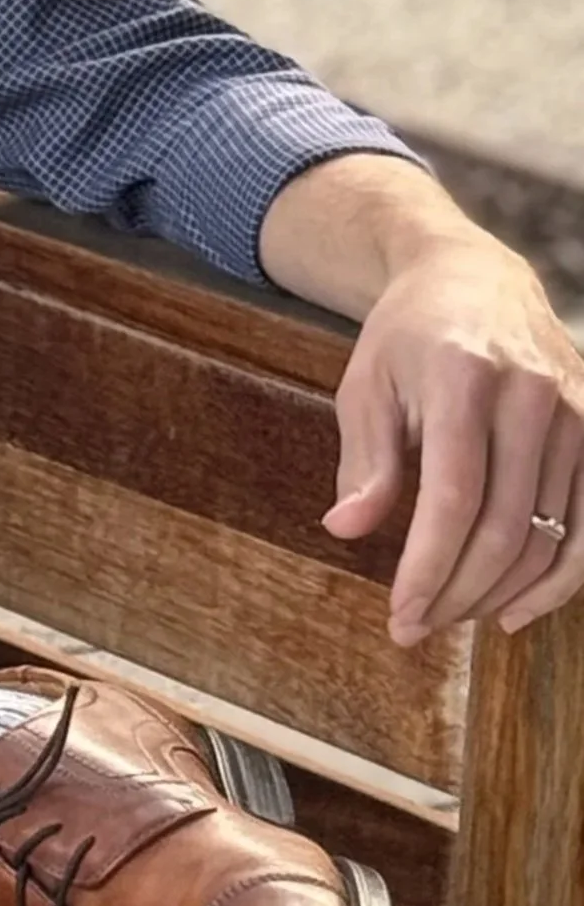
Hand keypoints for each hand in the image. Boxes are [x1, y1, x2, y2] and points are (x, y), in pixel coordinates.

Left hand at [322, 236, 583, 643]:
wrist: (473, 278)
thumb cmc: (408, 337)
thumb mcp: (366, 385)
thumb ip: (366, 461)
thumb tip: (345, 529)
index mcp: (465, 377)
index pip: (454, 497)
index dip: (428, 566)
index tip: (400, 615)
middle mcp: (533, 395)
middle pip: (504, 525)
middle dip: (458, 591)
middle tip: (416, 627)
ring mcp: (577, 415)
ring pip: (548, 534)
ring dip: (501, 593)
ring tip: (453, 620)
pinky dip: (561, 580)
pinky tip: (517, 610)